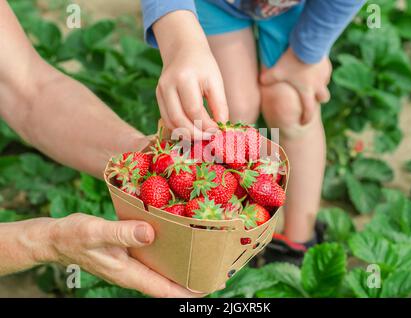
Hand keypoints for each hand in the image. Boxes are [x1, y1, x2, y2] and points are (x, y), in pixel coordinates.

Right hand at [47, 213, 203, 297]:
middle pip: (168, 283)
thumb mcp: (97, 232)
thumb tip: (150, 233)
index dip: (188, 291)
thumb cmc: (75, 236)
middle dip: (191, 279)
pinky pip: (154, 257)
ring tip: (203, 257)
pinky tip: (177, 241)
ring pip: (162, 270)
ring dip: (182, 266)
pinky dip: (169, 253)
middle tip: (215, 270)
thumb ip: (122, 233)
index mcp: (129, 273)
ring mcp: (131, 264)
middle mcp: (134, 272)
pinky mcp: (129, 253)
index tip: (210, 287)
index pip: (164, 290)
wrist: (58, 238)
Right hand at [152, 11, 227, 138]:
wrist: (183, 50)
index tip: (218, 132)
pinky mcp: (158, 96)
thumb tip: (221, 128)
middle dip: (195, 133)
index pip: (194, 110)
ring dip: (186, 134)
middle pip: (179, 119)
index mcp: (184, 78)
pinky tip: (192, 131)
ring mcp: (160, 91)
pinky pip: (167, 119)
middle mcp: (168, 85)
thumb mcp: (216, 81)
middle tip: (209, 138)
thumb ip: (219, 105)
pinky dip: (179, 129)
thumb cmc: (203, 66)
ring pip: (170, 122)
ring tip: (202, 137)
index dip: (206, 125)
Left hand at [260, 48, 331, 124]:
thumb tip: (260, 81)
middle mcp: (319, 85)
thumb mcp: (277, 71)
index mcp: (307, 91)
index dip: (306, 118)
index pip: (309, 110)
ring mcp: (325, 75)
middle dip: (319, 99)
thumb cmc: (292, 61)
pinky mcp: (327, 63)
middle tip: (312, 97)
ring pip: (325, 83)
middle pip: (324, 98)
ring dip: (319, 83)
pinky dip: (320, 70)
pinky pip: (325, 70)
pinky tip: (313, 63)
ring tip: (310, 77)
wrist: (309, 44)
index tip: (303, 122)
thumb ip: (267, 78)